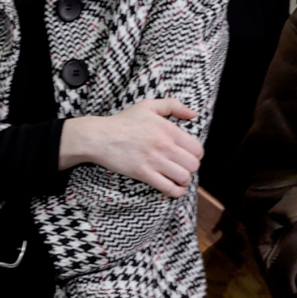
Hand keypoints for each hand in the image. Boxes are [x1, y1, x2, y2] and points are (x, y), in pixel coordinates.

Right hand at [61, 99, 202, 197]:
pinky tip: (176, 189)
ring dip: (184, 180)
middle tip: (183, 166)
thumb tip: (193, 114)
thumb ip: (173, 105)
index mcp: (168, 129)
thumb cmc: (123, 121)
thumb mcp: (148, 105)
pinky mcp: (143, 174)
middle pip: (193, 164)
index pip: (196, 148)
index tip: (189, 155)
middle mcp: (164, 145)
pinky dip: (176, 192)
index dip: (197, 154)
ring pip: (183, 177)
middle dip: (191, 167)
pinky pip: (168, 187)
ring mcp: (154, 161)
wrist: (100, 136)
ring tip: (179, 177)